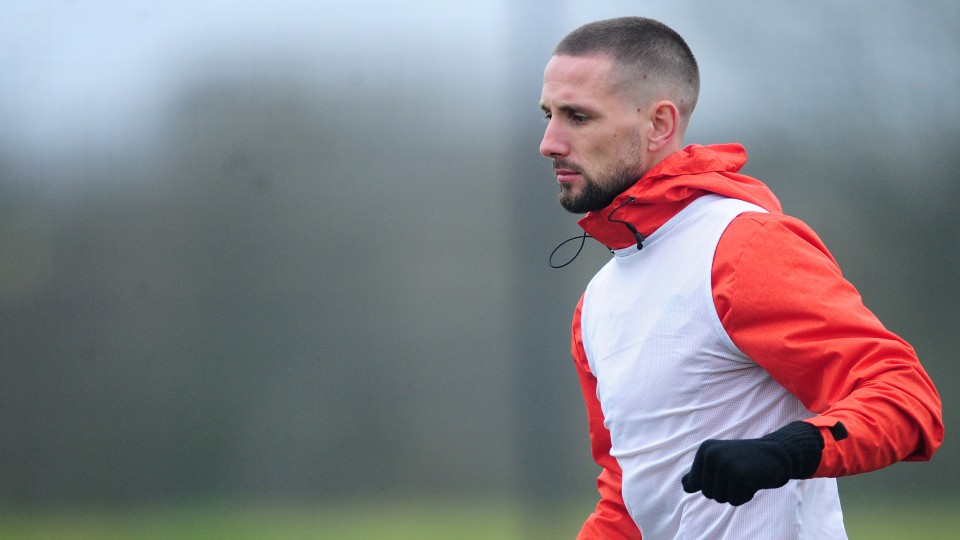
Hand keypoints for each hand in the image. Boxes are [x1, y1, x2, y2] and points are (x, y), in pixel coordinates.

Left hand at [680, 421, 823, 505]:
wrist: (778, 455)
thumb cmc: (748, 462)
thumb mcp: (721, 463)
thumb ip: (702, 474)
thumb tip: (684, 485)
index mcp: (705, 450)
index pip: (695, 484)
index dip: (714, 485)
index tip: (728, 470)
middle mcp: (711, 454)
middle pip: (708, 493)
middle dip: (726, 490)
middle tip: (741, 474)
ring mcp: (724, 463)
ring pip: (720, 498)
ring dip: (736, 493)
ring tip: (747, 476)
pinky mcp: (738, 474)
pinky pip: (735, 500)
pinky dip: (746, 496)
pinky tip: (754, 481)